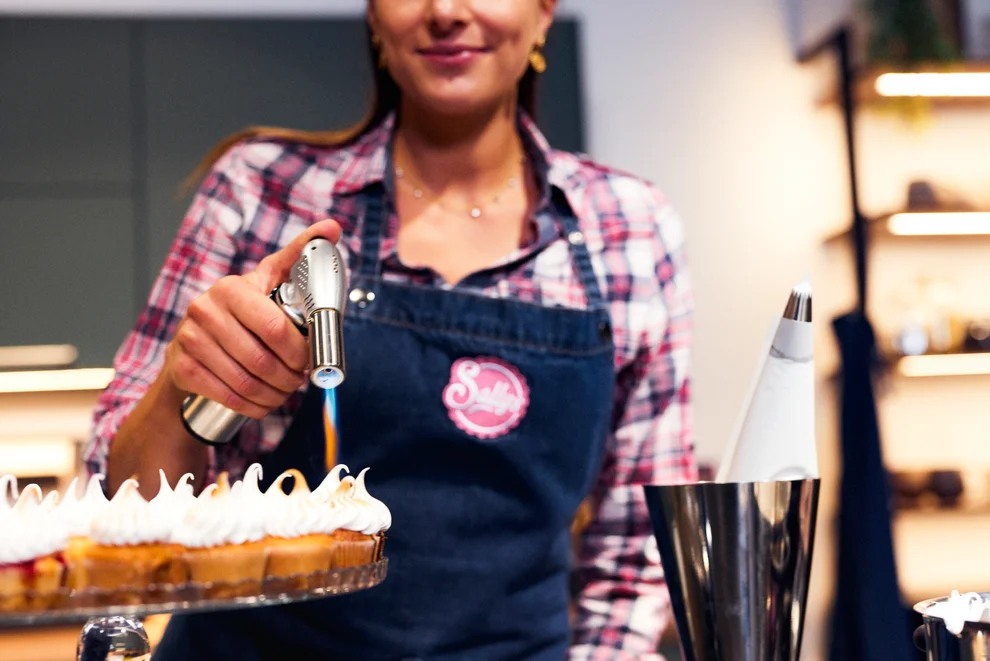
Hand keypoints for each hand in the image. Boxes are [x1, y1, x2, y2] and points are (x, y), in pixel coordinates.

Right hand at [165, 219, 342, 417]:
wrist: (194, 346)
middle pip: (263, 359)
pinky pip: (229, 397)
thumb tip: (332, 227)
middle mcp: (206, 309)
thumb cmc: (243, 314)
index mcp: (233, 287)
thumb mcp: (269, 281)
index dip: (300, 351)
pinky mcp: (182, 368)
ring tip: (284, 391)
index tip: (310, 359)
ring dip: (275, 395)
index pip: (276, 327)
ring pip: (247, 382)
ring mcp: (190, 339)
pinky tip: (263, 402)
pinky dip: (254, 407)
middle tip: (300, 380)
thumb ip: (300, 256)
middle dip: (290, 377)